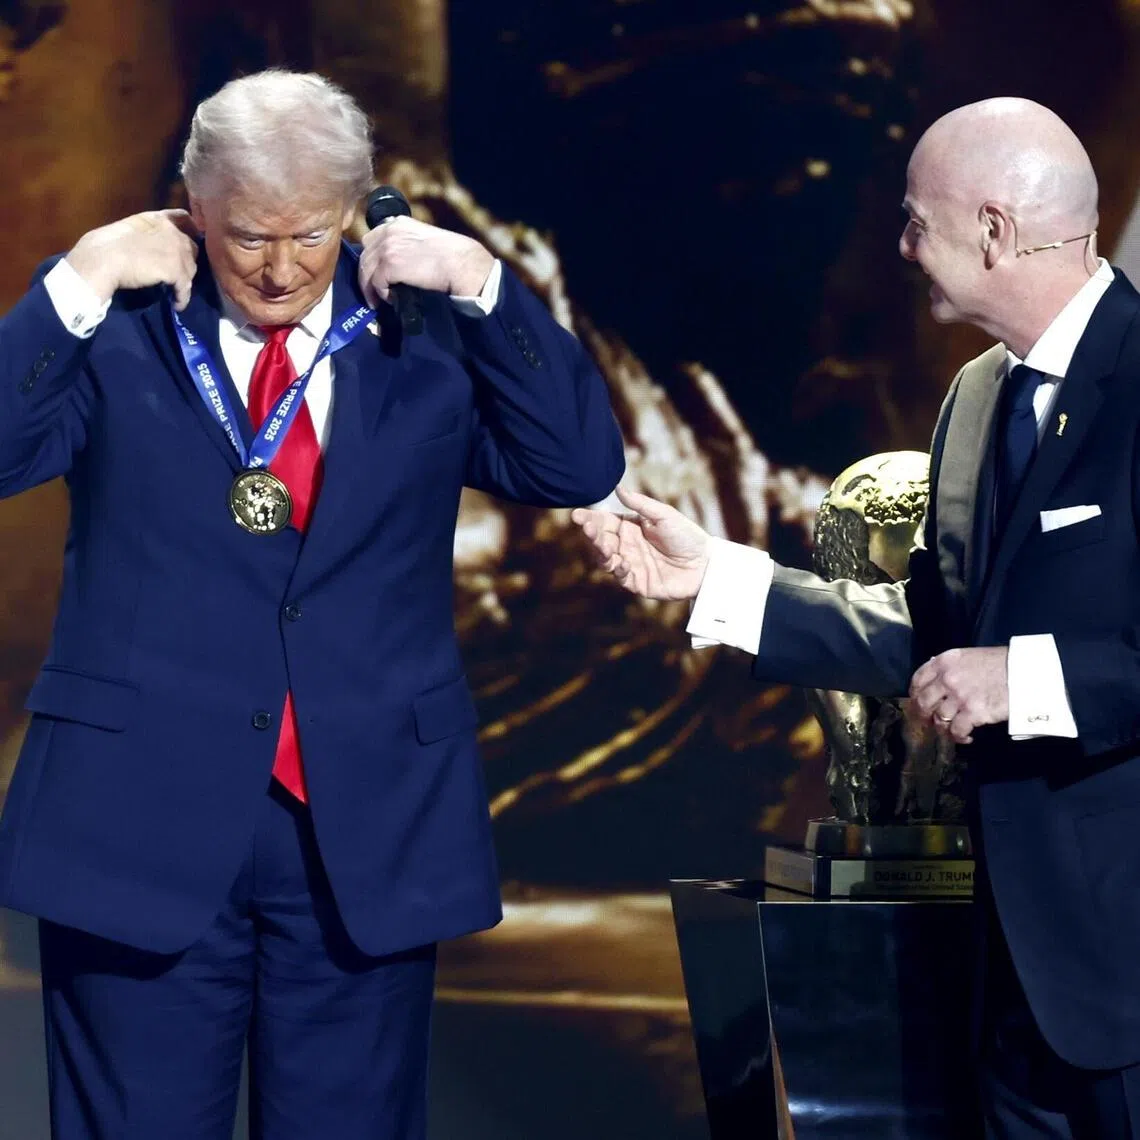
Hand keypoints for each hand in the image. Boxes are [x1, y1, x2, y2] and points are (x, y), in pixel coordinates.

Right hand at [65, 209, 200, 309]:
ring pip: (191, 269)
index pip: (183, 217)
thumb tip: (150, 247)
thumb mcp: (130, 228)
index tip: (192, 239)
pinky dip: (182, 298)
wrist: (102, 258)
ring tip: (176, 290)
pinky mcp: (176, 270)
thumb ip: (146, 234)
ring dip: (184, 280)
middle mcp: (171, 231)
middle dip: (187, 261)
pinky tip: (177, 304)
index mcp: (157, 219)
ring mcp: (176, 251)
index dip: (191, 230)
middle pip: (191, 248)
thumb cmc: (105, 244)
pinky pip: (185, 288)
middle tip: (178, 274)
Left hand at [357, 216, 493, 305]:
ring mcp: (387, 247)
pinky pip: (375, 282)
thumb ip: (407, 244)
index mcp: (398, 223)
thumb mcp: (424, 239)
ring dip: (370, 288)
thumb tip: (399, 263)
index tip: (375, 274)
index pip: (371, 239)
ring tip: (377, 301)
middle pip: (365, 255)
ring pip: (366, 270)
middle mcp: (389, 231)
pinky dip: (381, 293)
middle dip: (366, 275)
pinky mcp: (390, 265)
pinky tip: (391, 299)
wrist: (461, 264)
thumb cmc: (452, 256)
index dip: (371, 259)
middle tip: (372, 292)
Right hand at [569, 486, 711, 600]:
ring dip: (600, 552)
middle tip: (588, 528)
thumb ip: (640, 504)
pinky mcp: (637, 583)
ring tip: (603, 545)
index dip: (589, 519)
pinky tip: (622, 562)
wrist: (706, 564)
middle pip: (600, 541)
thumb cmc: (687, 536)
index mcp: (630, 528)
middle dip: (591, 535)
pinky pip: (621, 577)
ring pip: (605, 560)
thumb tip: (618, 488)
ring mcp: (630, 565)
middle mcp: (626, 546)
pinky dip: (618, 570)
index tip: (577, 515)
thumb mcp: (664, 515)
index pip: (603, 522)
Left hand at [909, 646, 1008, 744]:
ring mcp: (959, 696)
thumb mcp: (969, 657)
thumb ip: (951, 668)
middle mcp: (947, 678)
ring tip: (952, 730)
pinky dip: (959, 737)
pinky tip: (967, 737)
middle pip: (922, 702)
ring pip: (938, 719)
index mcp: (945, 661)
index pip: (918, 680)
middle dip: (924, 715)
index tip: (918, 702)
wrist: (1026, 672)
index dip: (915, 694)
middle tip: (931, 722)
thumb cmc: (1001, 663)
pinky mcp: (973, 713)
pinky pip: (956, 731)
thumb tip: (937, 681)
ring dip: (943, 729)